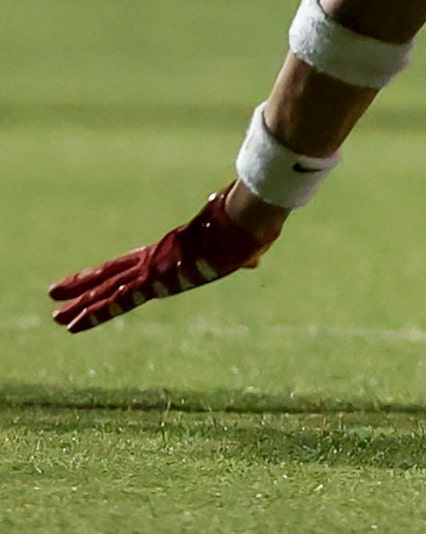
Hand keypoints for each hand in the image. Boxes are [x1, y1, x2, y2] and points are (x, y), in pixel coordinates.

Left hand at [49, 189, 272, 332]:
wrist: (245, 219)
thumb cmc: (248, 227)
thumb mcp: (244, 248)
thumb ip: (244, 256)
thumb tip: (255, 256)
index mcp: (171, 251)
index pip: (130, 265)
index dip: (108, 274)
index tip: (87, 281)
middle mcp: (155, 260)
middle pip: (110, 275)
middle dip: (82, 286)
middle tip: (54, 293)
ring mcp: (153, 269)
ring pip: (108, 290)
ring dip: (80, 304)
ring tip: (55, 316)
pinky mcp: (156, 279)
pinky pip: (119, 300)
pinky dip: (95, 313)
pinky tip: (74, 323)